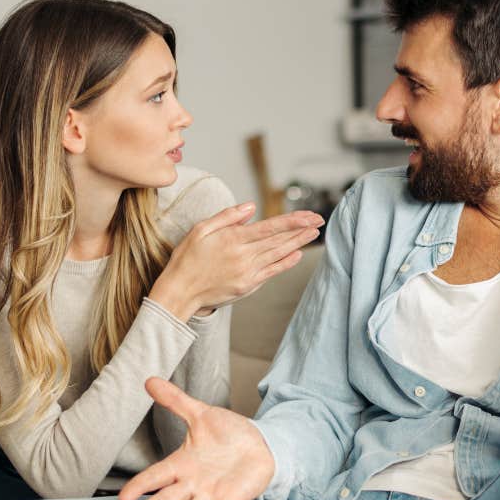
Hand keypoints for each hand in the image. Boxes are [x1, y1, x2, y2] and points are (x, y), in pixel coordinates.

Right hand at [120, 378, 275, 499]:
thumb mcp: (201, 414)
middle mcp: (194, 482)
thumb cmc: (228, 433)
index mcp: (183, 463)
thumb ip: (175, 401)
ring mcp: (212, 493)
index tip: (124, 498)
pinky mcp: (233, 499)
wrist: (261, 443)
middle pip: (168, 498)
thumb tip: (149, 380)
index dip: (141, 485)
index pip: (157, 475)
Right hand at [149, 203, 323, 318]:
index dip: (292, 221)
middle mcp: (244, 256)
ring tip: (314, 233)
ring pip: (279, 254)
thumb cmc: (187, 259)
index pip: (270, 227)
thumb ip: (226, 217)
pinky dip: (287, 262)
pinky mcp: (248, 286)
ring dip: (299, 243)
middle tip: (319, 219)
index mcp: (232, 239)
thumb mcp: (200, 230)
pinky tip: (298, 254)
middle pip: (279, 240)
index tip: (309, 215)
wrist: (179, 293)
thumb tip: (250, 207)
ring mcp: (248, 273)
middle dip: (302, 229)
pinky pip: (272, 271)